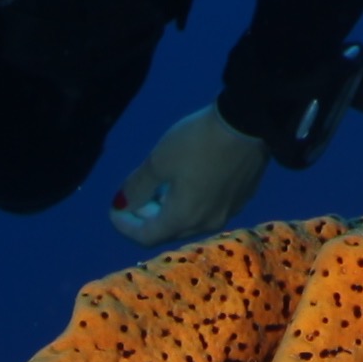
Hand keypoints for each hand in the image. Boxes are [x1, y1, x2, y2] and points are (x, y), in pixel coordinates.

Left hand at [109, 105, 274, 249]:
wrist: (248, 123)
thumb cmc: (197, 142)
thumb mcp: (159, 161)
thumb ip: (137, 187)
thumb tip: (123, 204)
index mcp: (183, 218)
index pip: (145, 237)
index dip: (124, 226)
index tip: (114, 210)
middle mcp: (206, 224)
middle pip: (168, 231)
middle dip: (146, 218)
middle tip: (134, 197)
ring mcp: (227, 213)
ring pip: (189, 221)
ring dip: (169, 211)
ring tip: (159, 188)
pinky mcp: (241, 198)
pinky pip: (207, 210)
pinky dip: (189, 203)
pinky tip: (187, 181)